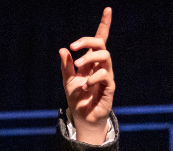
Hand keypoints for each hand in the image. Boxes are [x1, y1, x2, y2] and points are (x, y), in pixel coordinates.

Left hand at [60, 7, 114, 144]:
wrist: (82, 118)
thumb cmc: (77, 99)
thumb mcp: (67, 81)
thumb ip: (66, 66)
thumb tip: (62, 50)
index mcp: (91, 62)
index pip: (99, 40)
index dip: (104, 25)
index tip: (107, 10)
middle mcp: (100, 66)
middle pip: (101, 44)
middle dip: (88, 41)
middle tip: (73, 47)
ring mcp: (106, 75)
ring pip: (105, 56)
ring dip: (90, 57)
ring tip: (77, 65)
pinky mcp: (109, 87)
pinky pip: (105, 75)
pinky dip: (94, 77)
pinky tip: (85, 84)